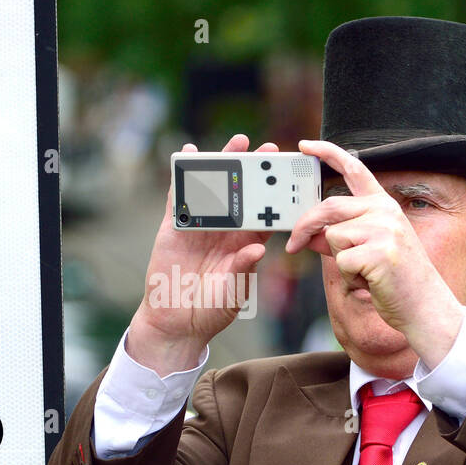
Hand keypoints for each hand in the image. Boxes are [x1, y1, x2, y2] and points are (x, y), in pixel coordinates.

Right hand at [126, 134, 275, 375]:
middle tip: (267, 149)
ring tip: (236, 142)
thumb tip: (255, 249)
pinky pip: (180, 197)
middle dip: (254, 171)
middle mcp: (226, 231)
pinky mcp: (175, 228)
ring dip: (223, 165)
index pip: (264, 214)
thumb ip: (242, 269)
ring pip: (214, 189)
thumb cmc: (211, 309)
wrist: (177, 322)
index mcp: (245, 244)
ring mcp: (200, 227)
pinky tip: (188, 155)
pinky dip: (183, 177)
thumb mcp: (233, 291)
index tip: (290, 178)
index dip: (276, 196)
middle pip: (242, 194)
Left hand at [286, 139, 464, 369]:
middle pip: (329, 208)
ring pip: (334, 237)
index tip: (305, 145)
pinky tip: (371, 282)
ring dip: (340, 260)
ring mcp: (385, 229)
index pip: (354, 168)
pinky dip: (349, 277)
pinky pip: (341, 261)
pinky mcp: (381, 252)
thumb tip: (305, 233)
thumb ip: (336, 237)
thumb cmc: (392, 279)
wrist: (424, 306)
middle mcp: (386, 210)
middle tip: (291, 245)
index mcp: (383, 205)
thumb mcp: (364, 250)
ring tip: (365, 272)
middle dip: (304, 227)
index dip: (328, 153)